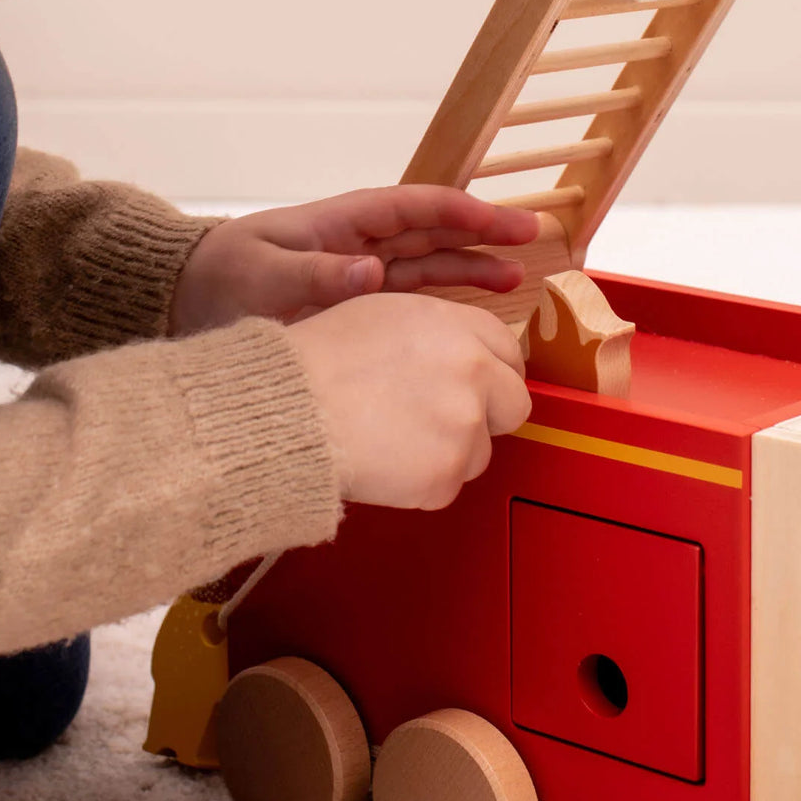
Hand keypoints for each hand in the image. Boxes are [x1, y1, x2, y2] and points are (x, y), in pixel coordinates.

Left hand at [168, 186, 538, 334]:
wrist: (186, 304)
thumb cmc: (218, 278)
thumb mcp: (260, 274)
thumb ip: (313, 276)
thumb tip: (372, 271)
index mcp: (341, 222)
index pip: (414, 208)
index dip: (463, 211)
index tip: (504, 220)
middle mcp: (357, 246)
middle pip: (431, 234)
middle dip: (481, 234)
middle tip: (533, 240)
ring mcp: (357, 278)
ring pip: (426, 268)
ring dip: (469, 270)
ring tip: (516, 280)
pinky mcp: (351, 309)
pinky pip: (405, 302)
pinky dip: (439, 304)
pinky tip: (469, 315)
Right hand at [288, 293, 530, 509]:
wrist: (287, 411)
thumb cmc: (314, 362)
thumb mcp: (378, 315)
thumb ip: (434, 334)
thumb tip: (459, 356)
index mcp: (454, 325)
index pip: (508, 351)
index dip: (493, 374)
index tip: (478, 390)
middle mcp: (471, 369)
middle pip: (513, 404)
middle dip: (486, 418)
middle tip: (439, 425)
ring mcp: (464, 424)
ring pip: (479, 452)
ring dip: (447, 455)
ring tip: (391, 442)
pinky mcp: (446, 473)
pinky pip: (447, 486)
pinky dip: (420, 485)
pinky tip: (382, 463)